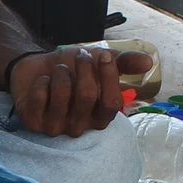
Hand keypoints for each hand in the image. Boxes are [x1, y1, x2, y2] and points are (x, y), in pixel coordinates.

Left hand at [7, 46, 153, 137]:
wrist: (35, 70)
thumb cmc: (71, 70)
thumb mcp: (98, 62)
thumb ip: (123, 62)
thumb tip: (149, 62)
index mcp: (100, 116)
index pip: (111, 103)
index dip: (109, 77)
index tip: (104, 55)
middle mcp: (80, 127)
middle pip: (87, 96)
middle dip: (83, 69)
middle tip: (79, 56)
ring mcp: (56, 128)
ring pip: (63, 94)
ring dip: (61, 73)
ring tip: (60, 69)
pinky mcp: (33, 124)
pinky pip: (40, 98)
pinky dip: (42, 82)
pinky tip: (42, 82)